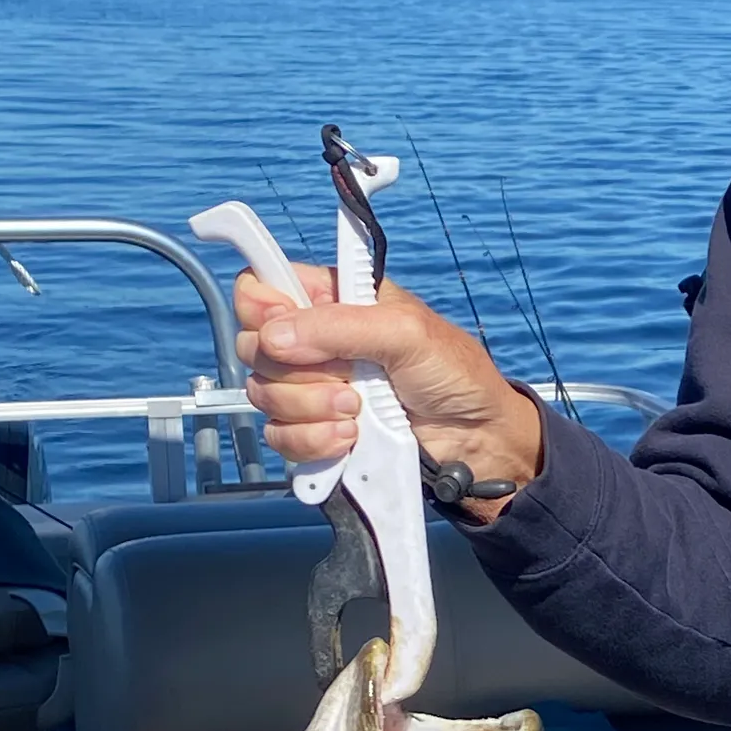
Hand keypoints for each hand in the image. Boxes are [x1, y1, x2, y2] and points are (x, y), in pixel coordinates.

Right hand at [236, 266, 542, 521]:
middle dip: (298, 372)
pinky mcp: (315, 432)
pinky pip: (281, 439)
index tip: (284, 329)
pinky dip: (313, 442)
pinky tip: (351, 440)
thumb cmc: (454, 374)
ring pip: (264, 396)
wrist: (477, 441)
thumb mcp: (406, 334)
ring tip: (359, 413)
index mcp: (330, 300)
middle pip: (254, 348)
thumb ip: (340, 327)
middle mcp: (313, 341)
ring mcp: (311, 389)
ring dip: (311, 410)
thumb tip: (274, 336)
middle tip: (349, 380)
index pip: (259, 288)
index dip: (260, 309)